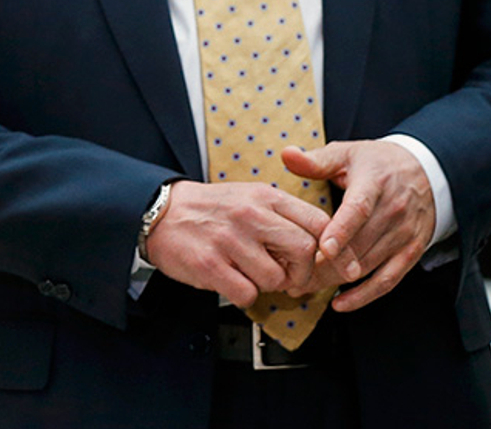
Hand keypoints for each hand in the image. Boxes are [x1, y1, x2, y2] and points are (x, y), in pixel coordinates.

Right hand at [142, 180, 330, 307]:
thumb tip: (325, 247)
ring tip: (249, 273)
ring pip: (276, 278)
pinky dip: (243, 294)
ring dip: (267, 285)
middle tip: (288, 277)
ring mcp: (228, 240)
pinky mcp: (209, 264)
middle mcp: (249, 215)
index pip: (319, 222)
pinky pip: (247, 294)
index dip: (332, 249)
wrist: (158, 212)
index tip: (329, 264)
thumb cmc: (212, 210)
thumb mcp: (251, 198)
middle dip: (302, 273)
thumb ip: (286, 217)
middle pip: (305, 251)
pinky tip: (230, 279)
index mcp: (265, 196)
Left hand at [281, 141, 434, 311]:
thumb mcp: (348, 153)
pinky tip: (340, 303)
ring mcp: (404, 235)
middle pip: (358, 245)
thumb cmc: (377, 163)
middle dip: (324, 264)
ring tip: (303, 287)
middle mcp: (393, 212)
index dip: (340, 230)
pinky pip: (389, 280)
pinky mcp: (412, 251)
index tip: (322, 248)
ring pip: (368, 265)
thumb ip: (316, 160)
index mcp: (374, 185)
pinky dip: (365, 295)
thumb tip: (287, 155)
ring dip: (335, 280)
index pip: (358, 210)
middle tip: (292, 276)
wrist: (425, 171)